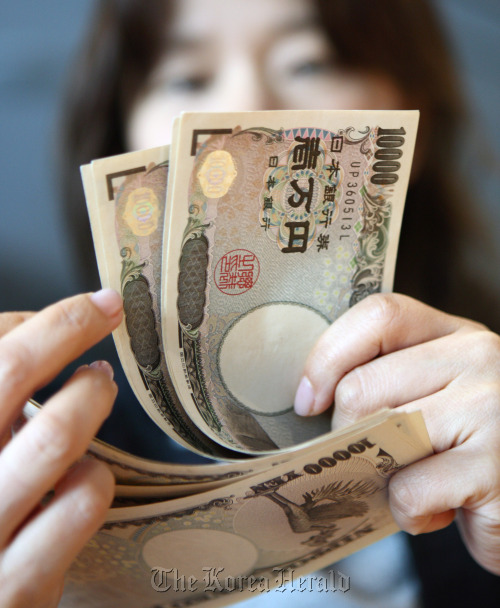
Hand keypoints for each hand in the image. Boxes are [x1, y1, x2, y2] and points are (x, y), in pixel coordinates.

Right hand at [0, 290, 122, 606]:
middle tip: (104, 310)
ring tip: (100, 382)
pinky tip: (86, 473)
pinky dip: (94, 476)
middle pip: (8, 370)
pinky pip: (79, 504)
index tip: (77, 310)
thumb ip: (0, 407)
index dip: (34, 322)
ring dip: (89, 397)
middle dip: (65, 327)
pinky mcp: (20, 585)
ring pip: (53, 435)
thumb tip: (31, 338)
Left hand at [294, 293, 499, 574]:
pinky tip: (442, 510)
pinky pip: (409, 491)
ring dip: (382, 476)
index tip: (309, 401)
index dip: (328, 358)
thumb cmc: (469, 442)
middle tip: (373, 456)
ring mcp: (490, 409)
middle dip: (348, 435)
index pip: (378, 317)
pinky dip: (410, 514)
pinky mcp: (494, 468)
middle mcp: (478, 358)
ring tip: (414, 483)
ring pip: (380, 437)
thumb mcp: (439, 390)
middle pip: (362, 387)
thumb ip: (390, 378)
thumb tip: (312, 399)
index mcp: (456, 333)